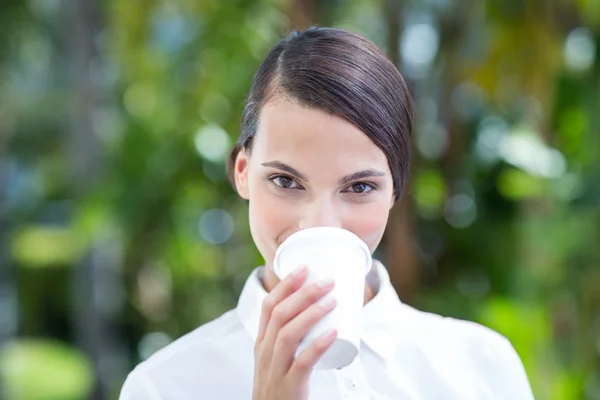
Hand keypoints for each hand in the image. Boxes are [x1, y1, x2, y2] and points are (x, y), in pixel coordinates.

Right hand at [252, 265, 337, 399]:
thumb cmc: (279, 385)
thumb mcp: (276, 358)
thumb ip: (290, 337)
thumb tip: (319, 309)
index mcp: (261, 342)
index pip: (268, 306)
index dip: (286, 285)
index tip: (305, 268)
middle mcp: (265, 353)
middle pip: (280, 315)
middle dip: (304, 294)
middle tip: (328, 281)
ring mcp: (275, 370)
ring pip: (288, 334)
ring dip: (311, 313)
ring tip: (333, 301)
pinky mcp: (289, 386)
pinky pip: (303, 363)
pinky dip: (318, 345)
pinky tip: (333, 333)